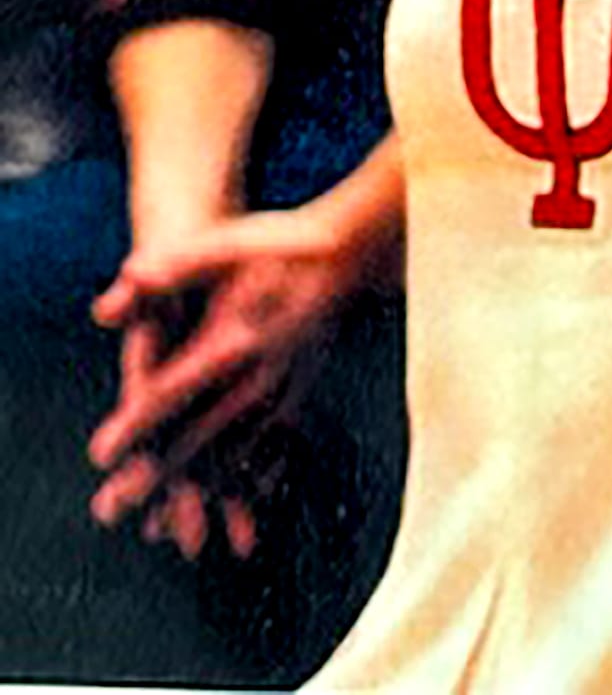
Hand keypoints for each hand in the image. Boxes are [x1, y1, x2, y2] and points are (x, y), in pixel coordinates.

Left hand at [88, 201, 355, 552]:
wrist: (348, 253)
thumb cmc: (276, 245)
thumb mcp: (221, 244)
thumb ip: (173, 266)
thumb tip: (129, 276)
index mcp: (231, 341)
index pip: (171, 393)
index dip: (134, 427)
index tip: (100, 456)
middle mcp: (257, 377)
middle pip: (196, 440)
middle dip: (151, 479)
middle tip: (110, 509)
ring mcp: (283, 392)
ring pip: (232, 457)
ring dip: (193, 496)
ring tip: (160, 529)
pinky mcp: (300, 396)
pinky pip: (271, 454)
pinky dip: (249, 486)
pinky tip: (239, 508)